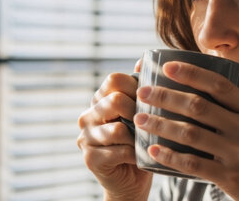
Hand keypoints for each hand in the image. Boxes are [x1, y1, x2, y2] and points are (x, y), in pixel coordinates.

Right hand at [77, 60, 152, 199]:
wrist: (133, 178)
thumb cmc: (142, 140)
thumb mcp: (144, 112)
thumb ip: (142, 88)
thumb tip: (143, 60)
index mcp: (100, 99)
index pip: (114, 80)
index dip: (136, 87)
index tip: (151, 100)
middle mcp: (88, 115)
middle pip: (114, 100)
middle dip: (139, 111)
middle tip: (152, 122)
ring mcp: (86, 137)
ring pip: (117, 129)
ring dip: (139, 136)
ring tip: (147, 141)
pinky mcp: (90, 158)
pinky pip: (118, 150)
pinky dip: (136, 154)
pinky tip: (142, 156)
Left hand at [135, 61, 238, 200]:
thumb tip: (205, 90)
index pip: (220, 85)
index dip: (192, 74)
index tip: (168, 67)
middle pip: (199, 107)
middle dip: (166, 96)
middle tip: (143, 92)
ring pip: (191, 134)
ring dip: (160, 124)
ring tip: (140, 119)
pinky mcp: (231, 178)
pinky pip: (193, 164)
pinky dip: (169, 156)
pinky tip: (153, 150)